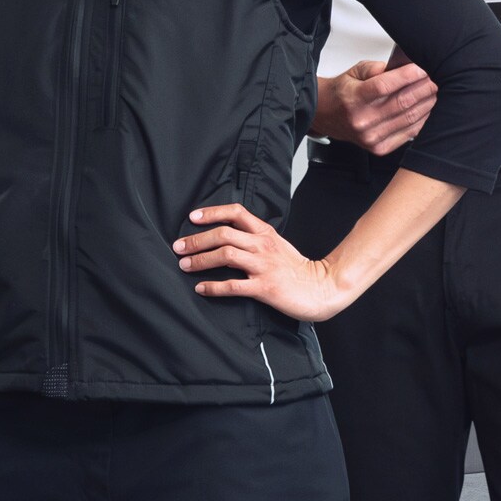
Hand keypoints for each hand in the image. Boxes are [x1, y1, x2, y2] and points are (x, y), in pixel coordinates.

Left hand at [175, 202, 353, 322]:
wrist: (321, 287)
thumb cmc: (297, 268)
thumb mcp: (277, 244)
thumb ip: (255, 238)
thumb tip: (227, 236)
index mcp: (265, 232)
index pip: (236, 213)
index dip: (212, 213)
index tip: (193, 217)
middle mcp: (262, 245)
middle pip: (224, 234)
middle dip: (197, 239)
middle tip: (179, 247)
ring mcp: (263, 266)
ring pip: (225, 255)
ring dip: (201, 259)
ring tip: (185, 265)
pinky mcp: (264, 287)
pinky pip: (233, 286)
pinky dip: (213, 286)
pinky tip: (201, 288)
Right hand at [311, 60, 437, 153]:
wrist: (326, 116)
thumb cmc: (343, 93)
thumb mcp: (354, 72)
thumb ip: (376, 68)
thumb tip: (402, 65)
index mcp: (354, 98)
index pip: (385, 86)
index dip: (408, 76)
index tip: (422, 69)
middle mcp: (362, 120)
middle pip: (402, 103)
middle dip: (423, 88)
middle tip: (433, 79)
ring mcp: (371, 137)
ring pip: (409, 118)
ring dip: (426, 103)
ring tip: (433, 92)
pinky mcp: (379, 148)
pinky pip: (408, 133)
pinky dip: (422, 120)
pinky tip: (426, 109)